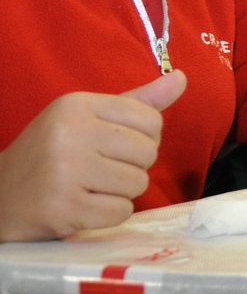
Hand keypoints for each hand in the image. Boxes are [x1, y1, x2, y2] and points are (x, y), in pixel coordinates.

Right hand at [0, 71, 187, 241]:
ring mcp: (65, 170)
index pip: (152, 121)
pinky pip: (121, 212)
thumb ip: (136, 103)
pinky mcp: (64, 207)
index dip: (141, 140)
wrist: (0, 198)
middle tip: (95, 172)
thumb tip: (182, 77)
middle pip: (148, 153)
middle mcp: (70, 132)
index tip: (111, 147)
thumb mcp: (87, 119)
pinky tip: (80, 208)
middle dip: (130, 168)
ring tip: (87, 189)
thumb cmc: (51, 157)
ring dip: (119, 193)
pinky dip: (106, 216)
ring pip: (138, 184)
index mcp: (77, 104)